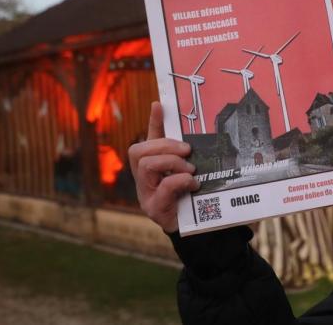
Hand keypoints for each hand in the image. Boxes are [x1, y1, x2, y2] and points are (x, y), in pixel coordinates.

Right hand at [129, 101, 198, 232]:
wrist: (194, 229)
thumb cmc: (188, 198)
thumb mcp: (188, 172)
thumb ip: (185, 153)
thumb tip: (187, 132)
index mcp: (150, 167)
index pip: (148, 139)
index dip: (153, 121)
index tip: (160, 104)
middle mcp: (143, 179)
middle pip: (139, 151)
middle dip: (164, 146)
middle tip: (187, 151)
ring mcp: (145, 194)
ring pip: (146, 165)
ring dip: (172, 163)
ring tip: (190, 170)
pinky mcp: (154, 209)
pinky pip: (162, 186)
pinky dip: (179, 181)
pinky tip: (192, 183)